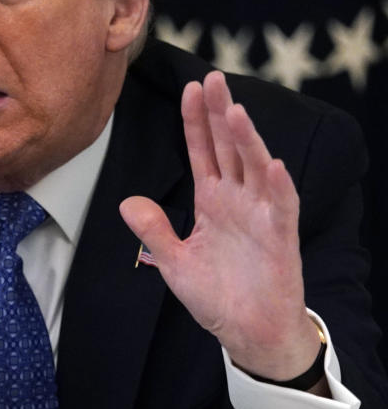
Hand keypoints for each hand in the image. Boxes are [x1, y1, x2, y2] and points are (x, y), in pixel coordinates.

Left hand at [120, 71, 323, 386]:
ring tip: (234, 111)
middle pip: (228, 147)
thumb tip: (127, 201)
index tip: (190, 88)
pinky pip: (281, 207)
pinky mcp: (279, 238)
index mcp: (212, 200)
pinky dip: (278, 185)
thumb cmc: (216, 295)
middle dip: (220, 113)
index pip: (202, 151)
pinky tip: (272, 164)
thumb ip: (153, 230)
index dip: (196, 120)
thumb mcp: (172, 261)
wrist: (247, 332)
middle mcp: (237, 200)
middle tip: (213, 77)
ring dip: (246, 139)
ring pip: (254, 167)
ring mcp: (260, 215)